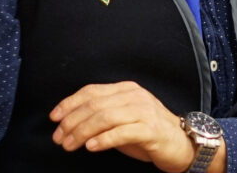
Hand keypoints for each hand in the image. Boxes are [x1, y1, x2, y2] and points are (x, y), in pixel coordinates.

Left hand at [50, 81, 223, 171]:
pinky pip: (122, 132)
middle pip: (95, 104)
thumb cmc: (148, 133)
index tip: (54, 118)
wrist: (182, 144)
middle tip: (58, 138)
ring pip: (105, 117)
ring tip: (69, 145)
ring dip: (82, 132)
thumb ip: (103, 115)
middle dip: (72, 122)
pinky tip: (90, 146)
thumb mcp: (123, 119)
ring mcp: (144, 111)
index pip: (92, 91)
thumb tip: (70, 122)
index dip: (70, 103)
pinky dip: (103, 139)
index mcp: (127, 89)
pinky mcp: (150, 129)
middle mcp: (135, 96)